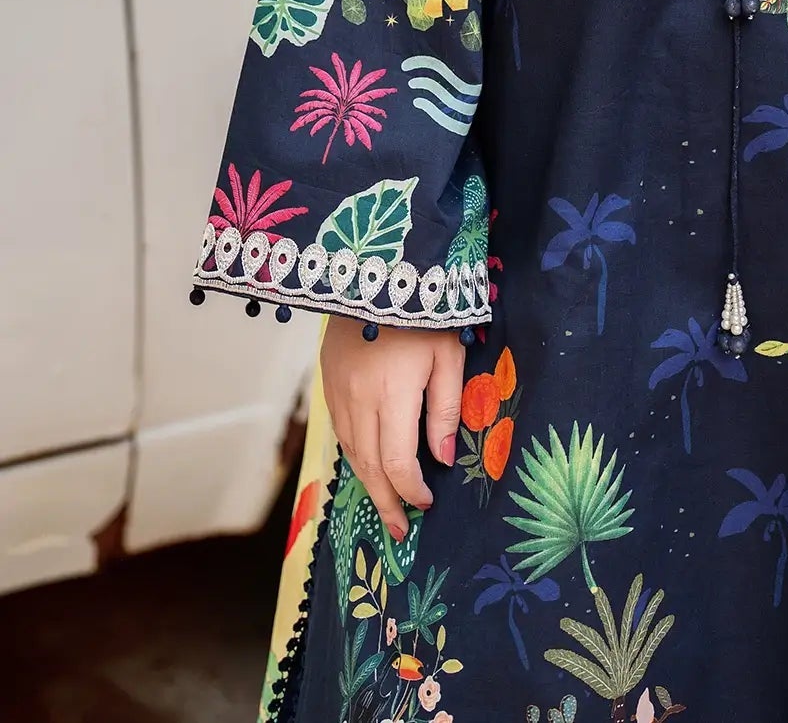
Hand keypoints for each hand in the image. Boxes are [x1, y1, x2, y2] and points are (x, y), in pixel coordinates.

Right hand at [320, 317, 464, 541]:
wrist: (376, 269)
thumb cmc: (424, 311)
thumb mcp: (448, 354)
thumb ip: (445, 408)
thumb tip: (441, 459)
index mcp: (392, 395)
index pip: (398, 463)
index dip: (412, 490)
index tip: (428, 501)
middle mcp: (358, 400)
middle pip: (369, 467)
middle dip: (387, 502)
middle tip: (401, 530)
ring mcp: (338, 392)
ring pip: (351, 452)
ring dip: (368, 484)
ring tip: (386, 507)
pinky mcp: (328, 382)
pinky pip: (340, 431)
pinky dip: (355, 456)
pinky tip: (368, 466)